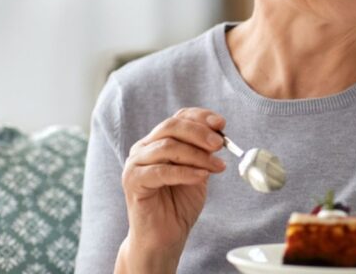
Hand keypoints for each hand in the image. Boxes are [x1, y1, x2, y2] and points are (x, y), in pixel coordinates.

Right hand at [117, 108, 226, 272]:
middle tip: (219, 145)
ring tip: (216, 166)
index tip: (222, 124)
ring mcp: (135, 164)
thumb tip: (219, 135)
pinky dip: (185, 172)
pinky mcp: (133, 182)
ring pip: (167, 147)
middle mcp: (143, 148)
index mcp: (158, 141)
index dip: (201, 117)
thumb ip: (204, 153)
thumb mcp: (199, 171)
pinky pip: (161, 171)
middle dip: (199, 133)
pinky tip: (202, 177)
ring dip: (196, 154)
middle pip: (171, 127)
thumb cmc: (180, 204)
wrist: (164, 237)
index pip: (179, 118)